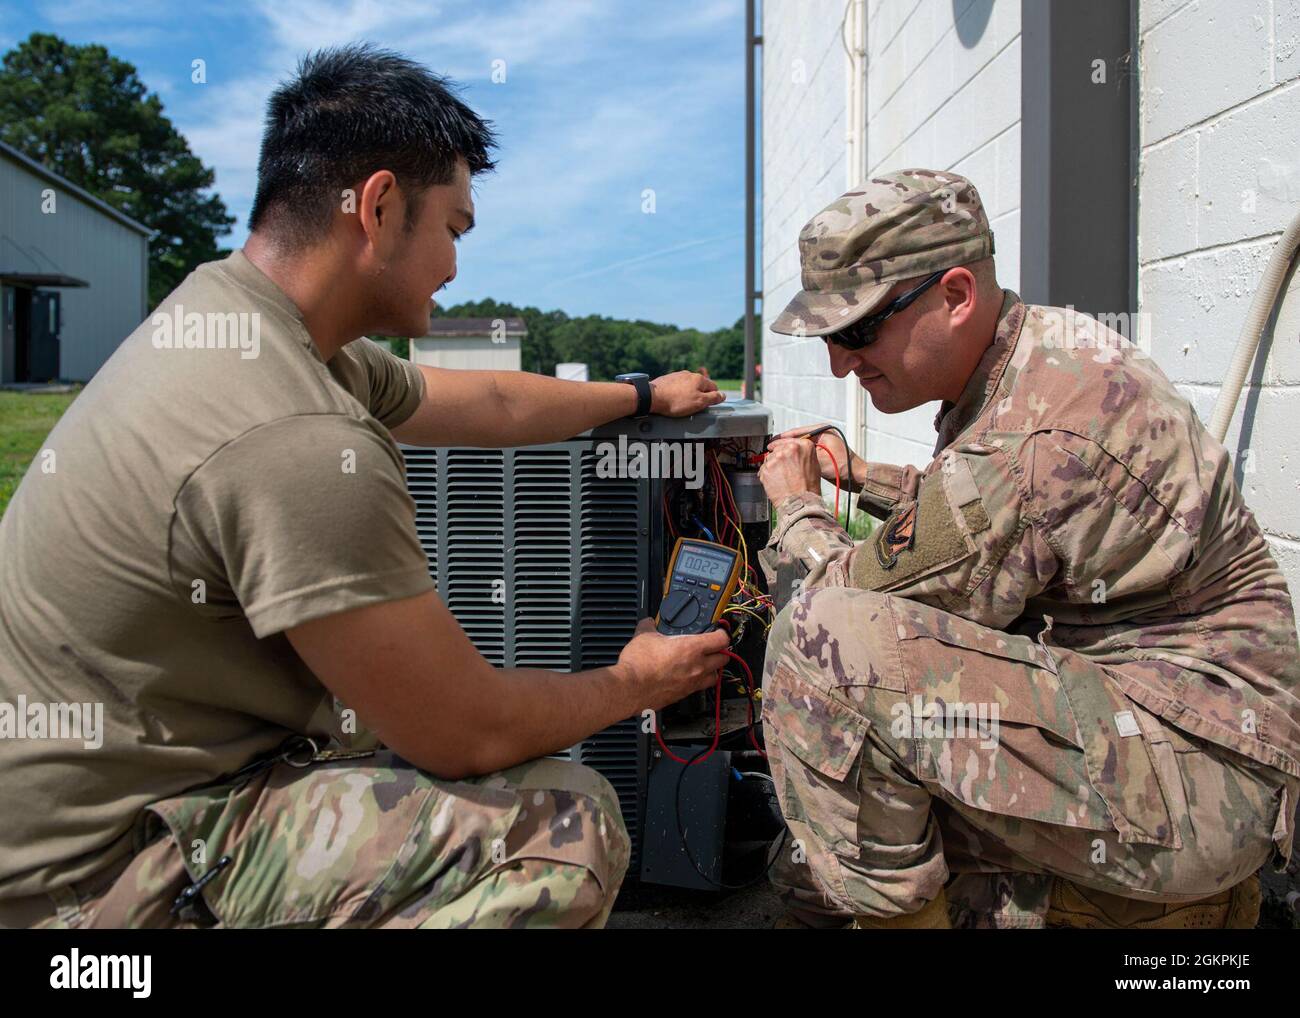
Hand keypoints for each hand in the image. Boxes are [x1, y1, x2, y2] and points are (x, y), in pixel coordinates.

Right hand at [614, 618, 730, 707]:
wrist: (629, 689)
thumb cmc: (639, 665)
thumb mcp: (644, 635)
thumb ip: (650, 626)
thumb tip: (649, 622)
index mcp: (691, 648)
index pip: (722, 639)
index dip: (722, 633)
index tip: (718, 631)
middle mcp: (697, 667)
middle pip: (724, 659)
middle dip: (721, 651)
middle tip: (712, 647)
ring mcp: (691, 683)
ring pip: (715, 676)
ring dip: (713, 669)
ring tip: (703, 664)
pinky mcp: (683, 695)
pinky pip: (699, 688)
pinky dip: (698, 681)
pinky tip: (686, 676)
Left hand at [649, 371, 723, 416]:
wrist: (652, 397)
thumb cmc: (676, 402)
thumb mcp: (699, 403)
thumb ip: (713, 398)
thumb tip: (723, 395)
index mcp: (699, 379)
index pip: (713, 387)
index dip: (712, 397)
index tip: (707, 406)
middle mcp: (689, 374)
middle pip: (700, 386)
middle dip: (699, 396)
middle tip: (693, 407)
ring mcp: (677, 375)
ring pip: (688, 386)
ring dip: (688, 394)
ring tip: (681, 405)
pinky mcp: (667, 379)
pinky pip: (677, 386)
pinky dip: (677, 393)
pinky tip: (672, 400)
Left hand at [758, 436, 823, 504]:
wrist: (800, 502)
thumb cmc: (808, 487)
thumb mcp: (813, 464)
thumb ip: (803, 453)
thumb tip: (795, 451)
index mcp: (802, 446)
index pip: (787, 440)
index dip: (780, 444)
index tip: (775, 446)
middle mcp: (787, 450)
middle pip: (776, 449)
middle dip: (778, 458)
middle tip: (784, 470)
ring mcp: (775, 459)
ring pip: (769, 458)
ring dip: (772, 466)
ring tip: (781, 478)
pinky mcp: (766, 469)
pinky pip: (763, 469)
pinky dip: (767, 475)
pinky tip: (776, 481)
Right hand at [776, 424, 863, 489]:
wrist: (856, 478)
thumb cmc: (843, 467)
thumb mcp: (820, 458)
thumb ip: (803, 452)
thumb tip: (786, 449)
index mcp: (823, 431)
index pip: (798, 432)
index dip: (783, 439)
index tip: (771, 444)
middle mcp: (823, 434)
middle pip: (798, 438)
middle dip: (785, 445)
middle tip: (770, 450)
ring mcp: (823, 443)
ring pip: (800, 446)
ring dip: (790, 451)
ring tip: (776, 455)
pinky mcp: (822, 452)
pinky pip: (805, 452)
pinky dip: (796, 456)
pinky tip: (787, 460)